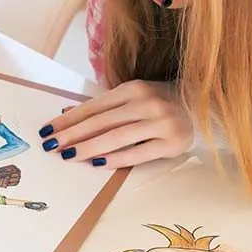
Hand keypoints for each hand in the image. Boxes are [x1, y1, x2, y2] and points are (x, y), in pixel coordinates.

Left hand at [40, 80, 192, 167]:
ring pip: (116, 138)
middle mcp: (147, 103)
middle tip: (50, 145)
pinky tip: (96, 163)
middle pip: (101, 122)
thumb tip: (66, 113)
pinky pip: (137, 153)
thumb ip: (103, 107)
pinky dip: (115, 159)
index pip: (93, 107)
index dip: (68, 119)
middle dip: (71, 134)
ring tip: (67, 155)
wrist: (203, 107)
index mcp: (133, 89)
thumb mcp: (132, 97)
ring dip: (88, 147)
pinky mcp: (172, 143)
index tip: (48, 130)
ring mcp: (161, 123)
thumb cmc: (160, 102)